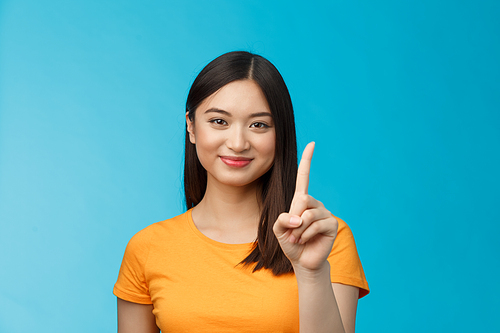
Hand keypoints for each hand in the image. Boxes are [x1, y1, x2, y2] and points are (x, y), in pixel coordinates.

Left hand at [273, 142, 338, 271]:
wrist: (302, 261)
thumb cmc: (290, 242)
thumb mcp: (278, 229)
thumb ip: (281, 219)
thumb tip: (298, 218)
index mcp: (301, 201)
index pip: (304, 177)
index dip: (307, 160)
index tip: (312, 143)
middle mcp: (315, 204)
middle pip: (302, 200)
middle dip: (293, 218)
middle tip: (292, 232)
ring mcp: (325, 213)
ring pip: (307, 215)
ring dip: (298, 230)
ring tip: (298, 238)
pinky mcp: (332, 224)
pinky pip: (315, 225)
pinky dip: (306, 234)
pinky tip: (306, 240)